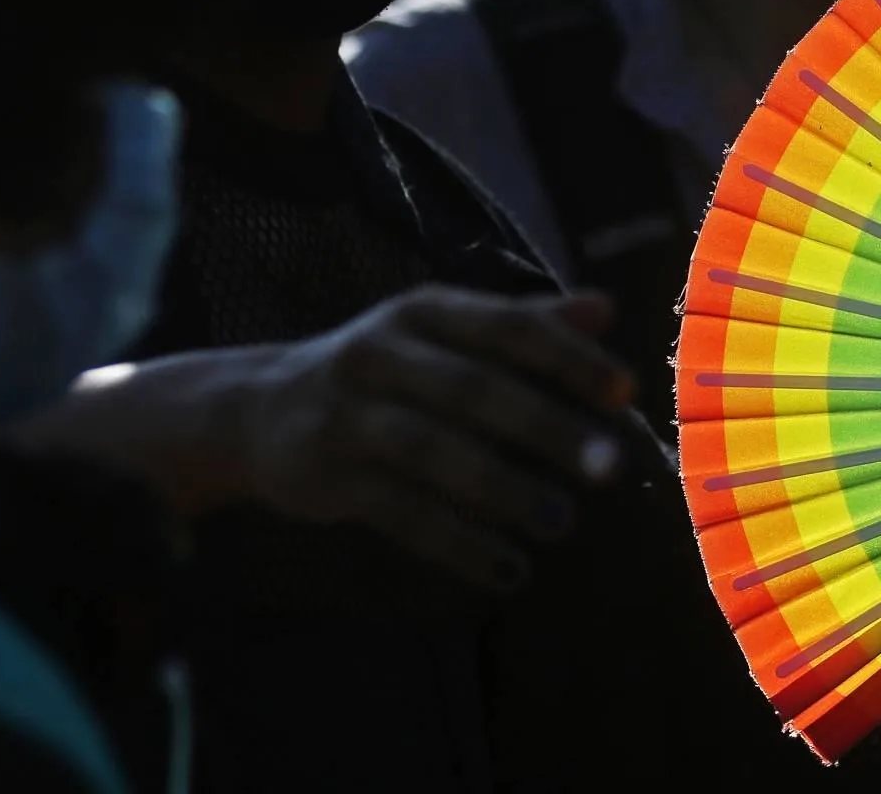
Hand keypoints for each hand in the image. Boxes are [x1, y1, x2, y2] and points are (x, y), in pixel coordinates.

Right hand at [237, 285, 634, 594]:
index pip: (506, 327)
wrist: (254, 411)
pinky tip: (509, 570)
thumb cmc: (382, 371)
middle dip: (548, 427)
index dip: (567, 358)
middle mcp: (381, 354)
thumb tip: (606, 310)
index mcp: (423, 313)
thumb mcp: (443, 334)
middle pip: (474, 389)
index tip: (625, 392)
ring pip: (434, 453)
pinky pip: (401, 513)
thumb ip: (523, 325)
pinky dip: (458, 544)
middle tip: (610, 468)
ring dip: (504, 490)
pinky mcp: (326, 477)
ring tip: (563, 523)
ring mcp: (348, 416)